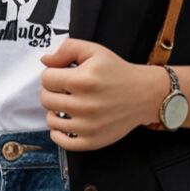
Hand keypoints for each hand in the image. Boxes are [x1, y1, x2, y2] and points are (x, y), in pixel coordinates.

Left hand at [39, 38, 165, 150]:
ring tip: (68, 104)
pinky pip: (62, 142)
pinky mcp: (93, 141)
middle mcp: (85, 105)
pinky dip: (59, 133)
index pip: (46, 79)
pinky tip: (67, 122)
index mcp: (83, 81)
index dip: (52, 74)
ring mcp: (88, 126)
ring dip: (55, 111)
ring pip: (50, 120)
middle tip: (65, 89)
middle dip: (52, 91)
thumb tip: (45, 61)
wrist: (144, 94)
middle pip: (45, 99)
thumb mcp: (94, 51)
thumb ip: (67, 49)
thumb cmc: (117, 72)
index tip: (63, 75)